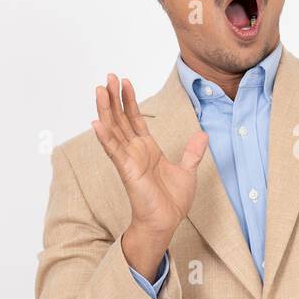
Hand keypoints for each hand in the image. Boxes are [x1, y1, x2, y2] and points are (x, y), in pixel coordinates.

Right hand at [91, 73, 208, 260]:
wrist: (166, 222)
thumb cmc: (171, 201)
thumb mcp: (187, 171)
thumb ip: (192, 153)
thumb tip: (202, 136)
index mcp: (147, 149)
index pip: (135, 119)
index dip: (129, 100)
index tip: (125, 82)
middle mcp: (134, 151)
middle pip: (120, 119)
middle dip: (114, 97)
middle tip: (109, 76)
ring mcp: (128, 159)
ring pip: (113, 129)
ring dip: (105, 110)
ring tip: (100, 90)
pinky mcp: (126, 170)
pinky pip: (113, 151)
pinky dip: (104, 137)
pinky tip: (96, 123)